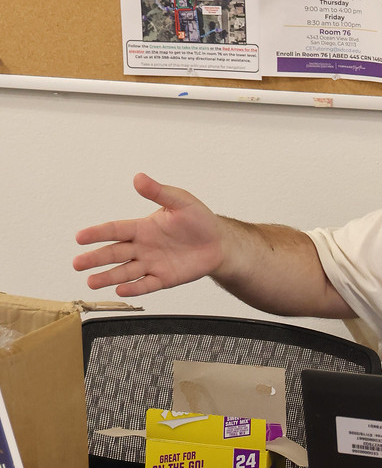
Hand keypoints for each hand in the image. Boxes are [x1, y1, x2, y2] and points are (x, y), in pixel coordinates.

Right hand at [73, 174, 226, 296]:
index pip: (115, 229)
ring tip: (91, 282)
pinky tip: (120, 290)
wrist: (218, 243)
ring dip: (108, 277)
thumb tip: (138, 177)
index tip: (80, 237)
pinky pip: (146, 284)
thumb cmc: (199, 220)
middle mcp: (142, 246)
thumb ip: (159, 192)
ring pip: (125, 271)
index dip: (97, 233)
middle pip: (114, 253)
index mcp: (142, 227)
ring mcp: (151, 264)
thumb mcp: (181, 201)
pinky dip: (134, 288)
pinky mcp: (163, 278)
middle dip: (95, 259)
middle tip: (77, 264)